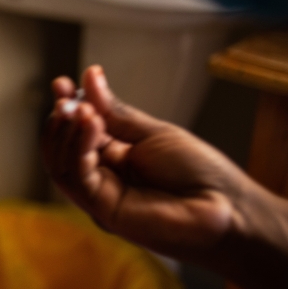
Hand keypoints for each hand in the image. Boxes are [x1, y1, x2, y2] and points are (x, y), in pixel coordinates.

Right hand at [42, 65, 252, 260]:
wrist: (227, 207)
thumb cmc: (199, 173)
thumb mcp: (152, 133)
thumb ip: (115, 113)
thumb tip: (90, 78)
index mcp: (113, 156)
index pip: (77, 130)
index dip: (66, 106)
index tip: (62, 83)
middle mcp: (101, 177)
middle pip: (61, 148)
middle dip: (60, 118)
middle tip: (68, 96)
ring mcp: (100, 195)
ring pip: (60, 164)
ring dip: (66, 132)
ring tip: (82, 109)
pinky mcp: (103, 210)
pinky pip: (77, 178)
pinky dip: (78, 148)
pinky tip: (91, 125)